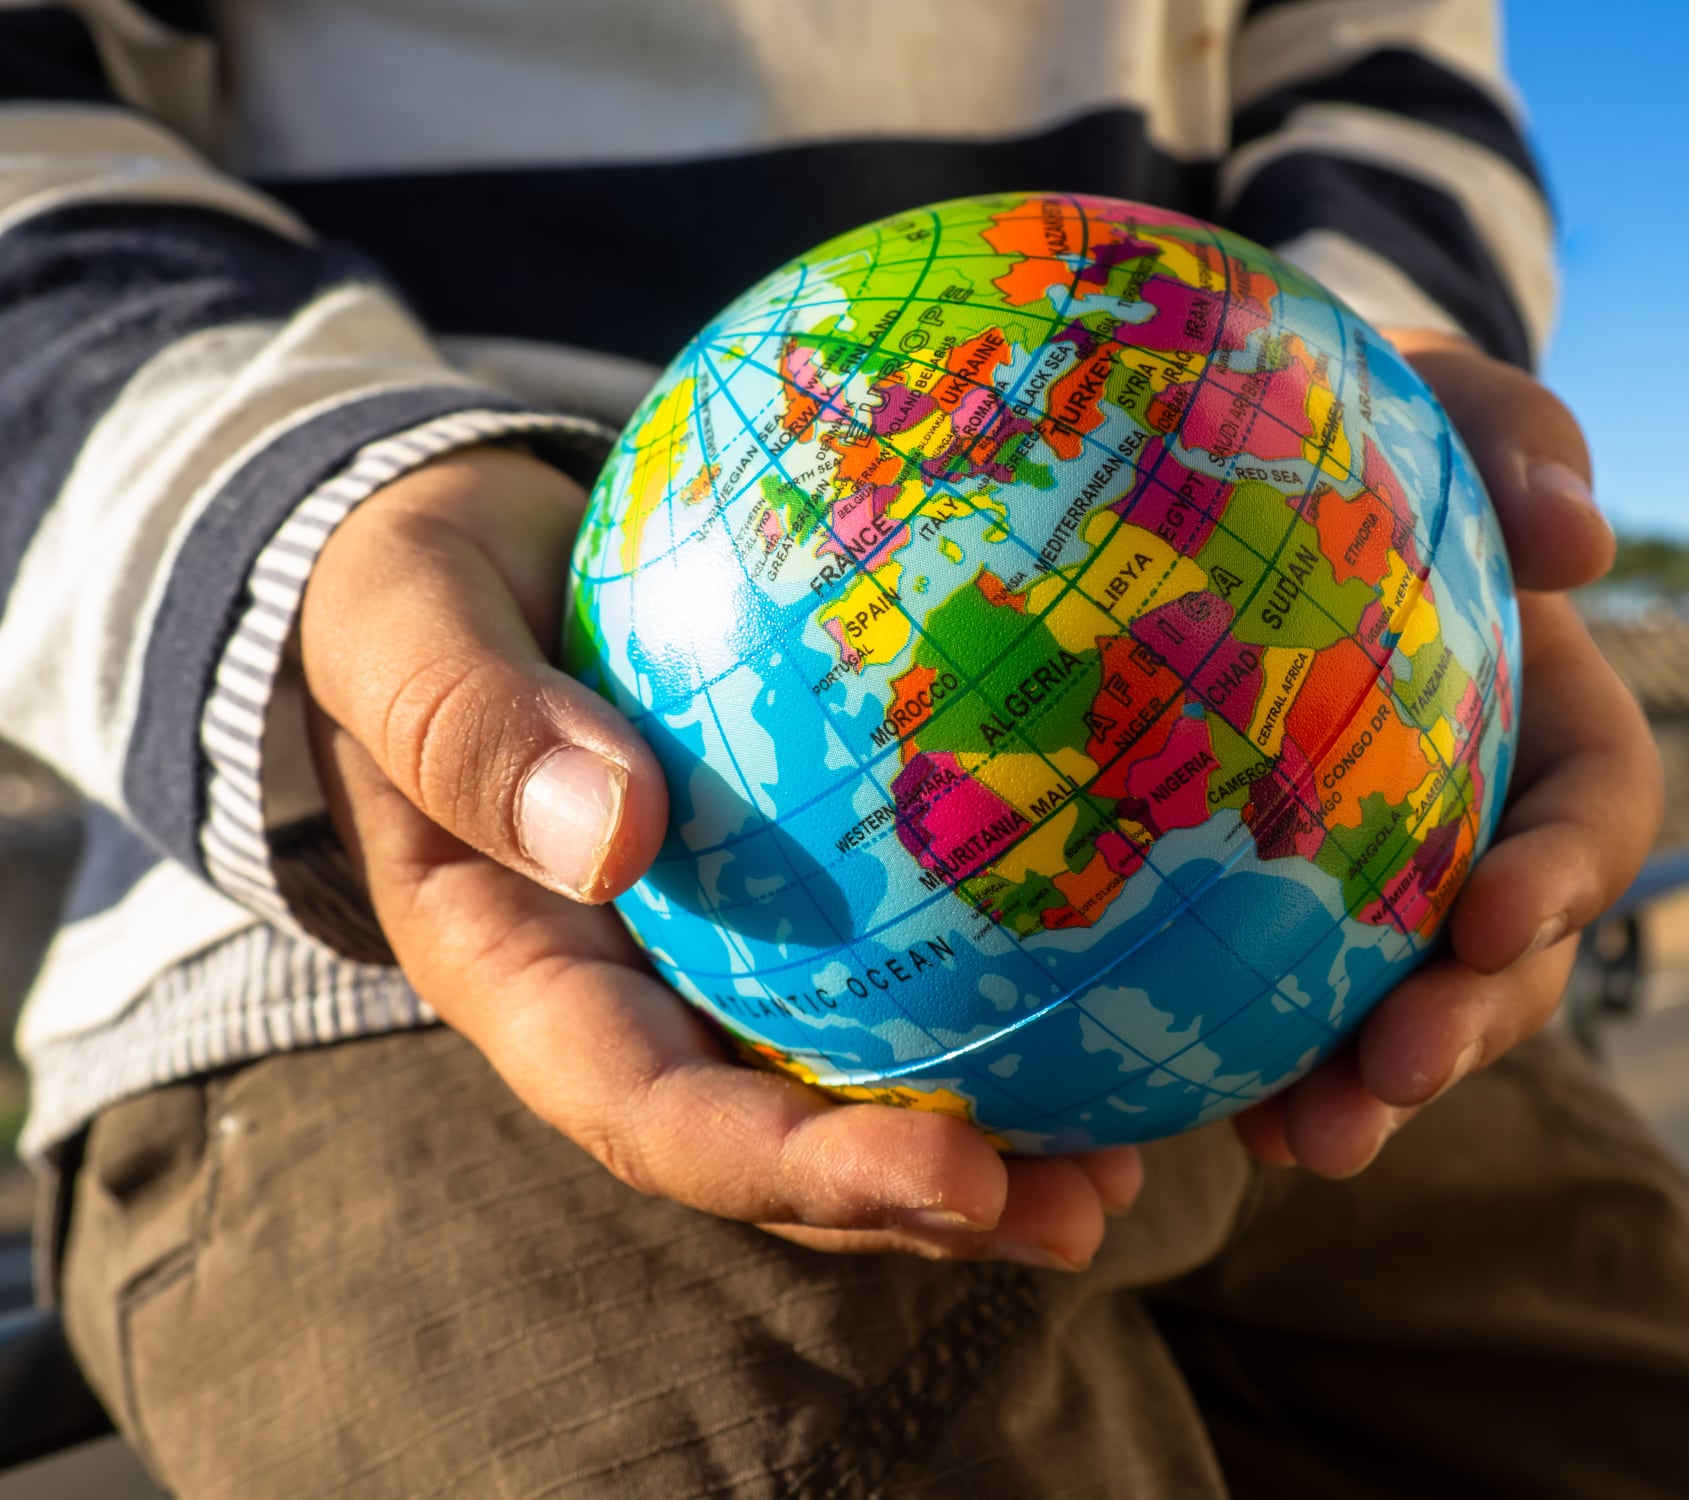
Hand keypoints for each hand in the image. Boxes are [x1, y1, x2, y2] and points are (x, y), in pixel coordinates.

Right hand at [300, 447, 1140, 1271]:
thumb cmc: (409, 591)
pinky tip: (1120, 973)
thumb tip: (614, 834)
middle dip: (932, 1207)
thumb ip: (467, 723)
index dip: (800, 1171)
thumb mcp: (401, 628)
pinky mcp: (783, 905)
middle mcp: (630, 1006)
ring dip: (991, 1141)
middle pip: (785, 1149)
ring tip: (1136, 1153)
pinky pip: (889, 966)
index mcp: (527, 982)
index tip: (953, 1173)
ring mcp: (709, 964)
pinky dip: (997, 991)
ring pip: (851, 1083)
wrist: (458, 564)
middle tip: (1092, 1204)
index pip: (660, 1120)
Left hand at [1229, 329, 1663, 1174]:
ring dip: (1360, 1091)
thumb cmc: (1365, 416)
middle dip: (1464, 1033)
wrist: (1249, 458)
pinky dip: (1240, 1058)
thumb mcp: (1437, 392)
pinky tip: (1167, 1103)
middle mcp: (1475, 824)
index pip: (1588, 815)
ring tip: (1294, 1142)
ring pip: (1395, 1013)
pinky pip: (1268, 1000)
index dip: (1561, 882)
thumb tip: (1579, 533)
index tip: (1495, 923)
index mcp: (1544, 721)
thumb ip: (1514, 429)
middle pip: (1506, 962)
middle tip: (1388, 1077)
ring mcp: (1378, 883)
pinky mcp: (1270, 909)